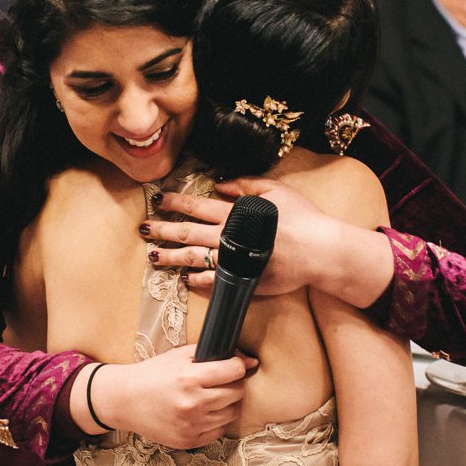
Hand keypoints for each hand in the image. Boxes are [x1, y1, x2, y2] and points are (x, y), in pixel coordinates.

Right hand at [82, 347, 257, 449]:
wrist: (125, 401)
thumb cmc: (152, 375)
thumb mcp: (178, 356)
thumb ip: (213, 354)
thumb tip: (249, 361)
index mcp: (189, 378)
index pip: (234, 371)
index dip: (237, 366)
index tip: (233, 366)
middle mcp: (192, 403)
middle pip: (237, 393)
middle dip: (233, 384)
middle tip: (221, 381)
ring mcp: (191, 425)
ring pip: (232, 413)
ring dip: (226, 403)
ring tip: (211, 396)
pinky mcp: (189, 441)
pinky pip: (219, 430)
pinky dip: (216, 420)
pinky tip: (203, 411)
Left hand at [147, 178, 395, 309]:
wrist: (321, 252)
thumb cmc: (303, 218)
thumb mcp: (277, 190)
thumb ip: (246, 185)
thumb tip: (220, 184)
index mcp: (237, 213)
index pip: (197, 206)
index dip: (175, 203)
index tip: (158, 200)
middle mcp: (231, 237)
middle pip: (188, 233)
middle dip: (163, 230)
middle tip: (144, 229)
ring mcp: (236, 261)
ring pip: (195, 258)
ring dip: (172, 258)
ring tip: (154, 257)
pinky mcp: (245, 280)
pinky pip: (215, 282)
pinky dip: (198, 280)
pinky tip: (185, 279)